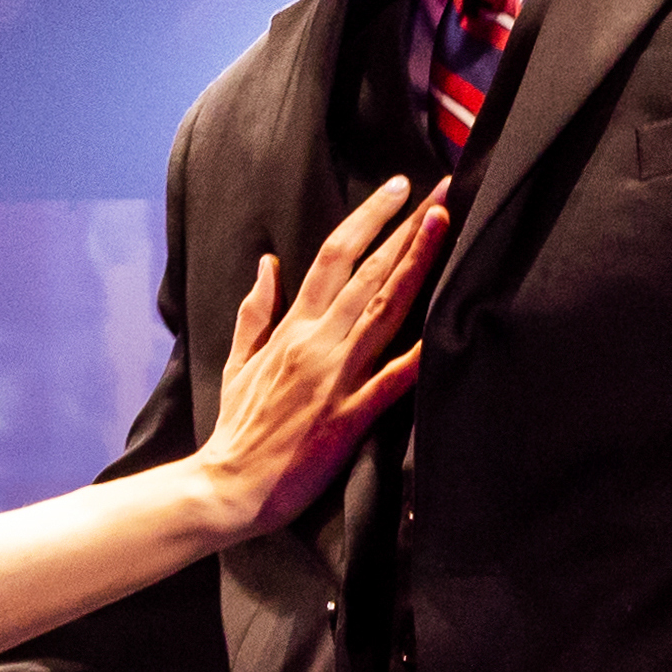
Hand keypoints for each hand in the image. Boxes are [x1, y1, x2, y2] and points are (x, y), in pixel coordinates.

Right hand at [187, 180, 443, 539]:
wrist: (227, 485)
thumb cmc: (237, 428)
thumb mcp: (238, 361)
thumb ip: (256, 311)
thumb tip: (267, 265)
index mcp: (293, 328)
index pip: (333, 255)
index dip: (368, 217)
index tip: (398, 188)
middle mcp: (317, 342)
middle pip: (368, 270)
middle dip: (406, 224)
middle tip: (442, 185)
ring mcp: (335, 377)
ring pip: (383, 308)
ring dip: (415, 263)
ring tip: (444, 222)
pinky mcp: (348, 417)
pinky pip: (389, 381)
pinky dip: (415, 355)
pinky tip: (443, 329)